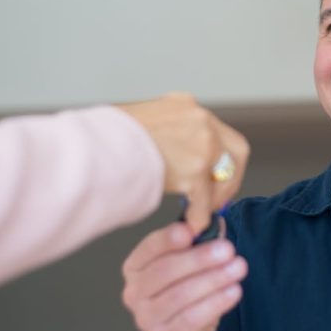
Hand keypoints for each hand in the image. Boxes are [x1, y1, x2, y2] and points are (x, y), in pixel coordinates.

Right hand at [118, 92, 249, 233]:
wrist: (94, 146)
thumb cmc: (107, 137)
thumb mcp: (143, 120)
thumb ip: (164, 132)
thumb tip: (171, 152)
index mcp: (185, 105)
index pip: (217, 130)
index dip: (221, 156)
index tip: (215, 173)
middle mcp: (199, 120)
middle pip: (236, 150)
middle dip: (231, 176)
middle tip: (219, 196)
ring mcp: (201, 144)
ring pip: (223, 177)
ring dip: (215, 198)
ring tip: (203, 212)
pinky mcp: (195, 170)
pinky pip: (205, 200)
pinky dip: (200, 216)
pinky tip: (193, 225)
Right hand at [121, 223, 247, 330]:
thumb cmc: (187, 302)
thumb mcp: (193, 270)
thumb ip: (202, 243)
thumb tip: (219, 221)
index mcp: (136, 268)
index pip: (149, 248)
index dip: (168, 238)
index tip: (191, 231)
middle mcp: (134, 292)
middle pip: (166, 270)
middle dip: (200, 258)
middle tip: (228, 249)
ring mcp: (146, 318)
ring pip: (181, 294)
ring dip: (213, 279)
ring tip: (239, 268)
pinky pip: (192, 318)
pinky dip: (216, 303)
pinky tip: (234, 291)